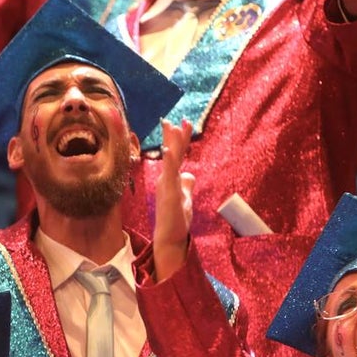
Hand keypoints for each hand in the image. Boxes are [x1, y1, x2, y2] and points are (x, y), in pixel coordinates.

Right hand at [152, 119, 193, 280]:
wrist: (169, 238)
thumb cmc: (176, 220)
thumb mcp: (185, 198)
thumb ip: (187, 184)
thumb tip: (190, 174)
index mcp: (172, 179)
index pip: (177, 155)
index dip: (181, 139)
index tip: (184, 123)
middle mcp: (166, 179)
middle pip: (172, 153)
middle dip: (173, 135)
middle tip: (172, 119)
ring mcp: (166, 185)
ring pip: (170, 159)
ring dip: (171, 143)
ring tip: (171, 126)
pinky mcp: (168, 193)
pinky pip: (168, 174)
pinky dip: (169, 161)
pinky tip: (168, 149)